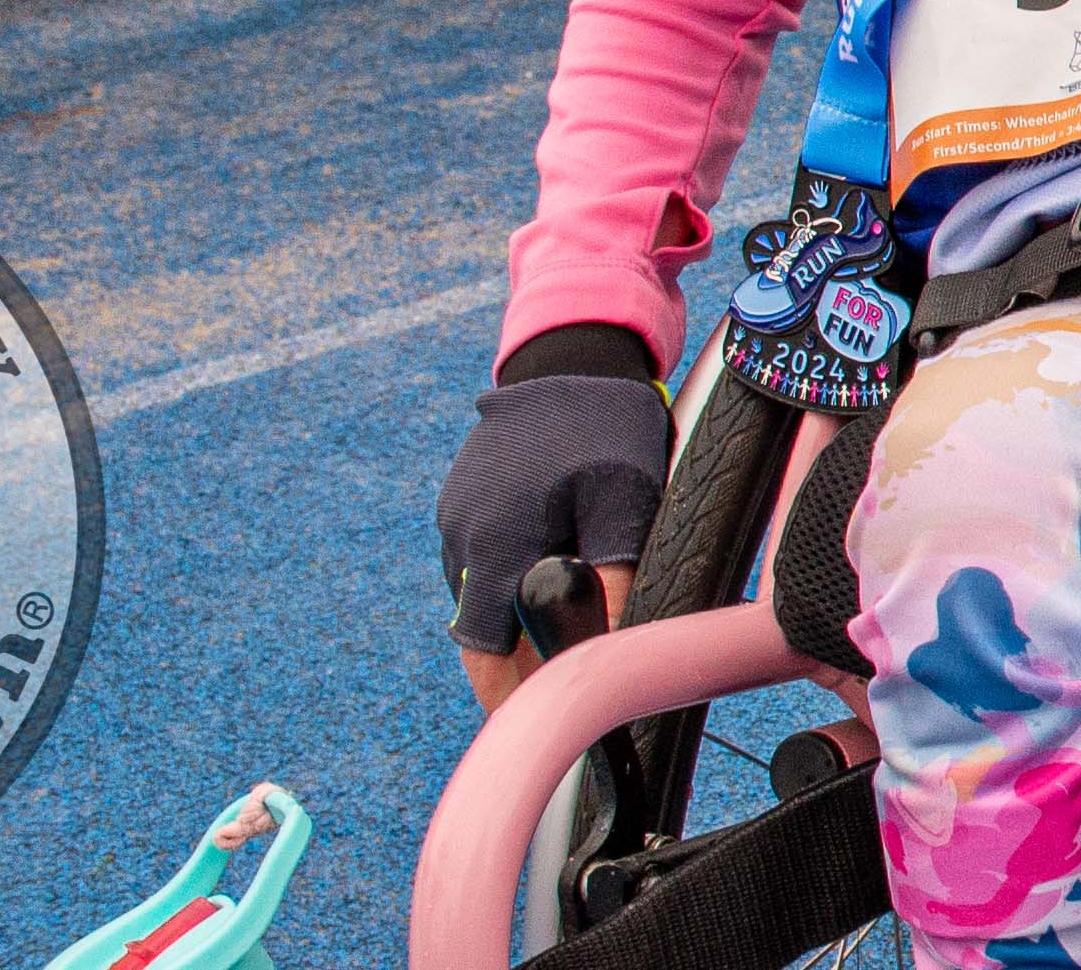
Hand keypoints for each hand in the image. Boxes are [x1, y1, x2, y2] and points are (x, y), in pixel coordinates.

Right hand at [437, 374, 670, 709]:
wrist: (570, 354)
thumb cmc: (603, 426)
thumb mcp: (626, 503)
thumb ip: (613, 581)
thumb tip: (611, 652)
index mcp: (495, 544)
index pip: (484, 653)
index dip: (506, 696)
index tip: (530, 725)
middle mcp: (462, 536)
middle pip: (479, 630)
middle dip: (513, 662)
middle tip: (557, 684)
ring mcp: (455, 515)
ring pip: (479, 594)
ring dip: (512, 615)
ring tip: (562, 623)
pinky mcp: (460, 498)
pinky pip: (479, 557)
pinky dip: (508, 575)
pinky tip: (549, 567)